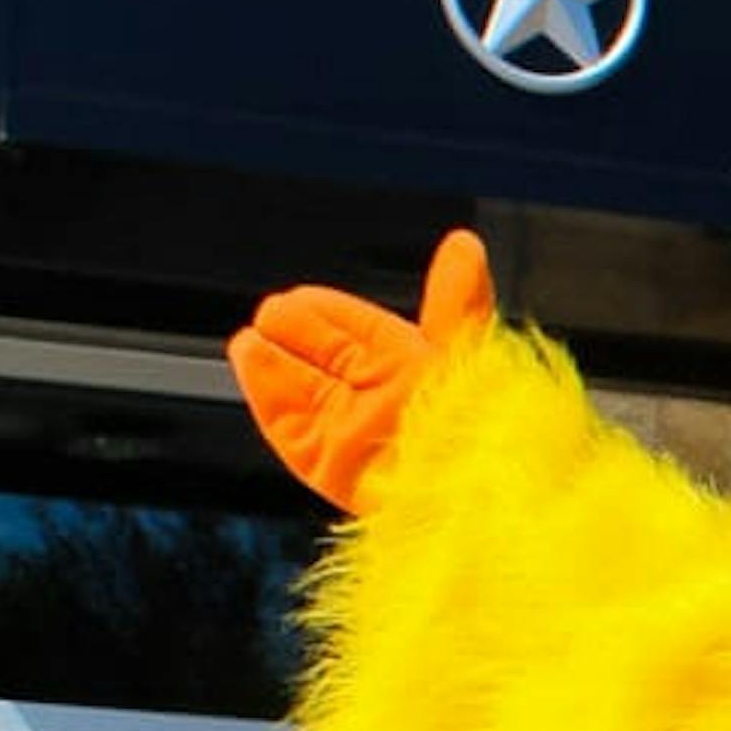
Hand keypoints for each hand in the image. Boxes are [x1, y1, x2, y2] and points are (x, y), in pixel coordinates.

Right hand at [230, 229, 495, 508]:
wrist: (467, 487)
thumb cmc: (480, 424)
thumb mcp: (468, 347)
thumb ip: (455, 299)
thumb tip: (463, 243)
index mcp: (418, 371)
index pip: (363, 333)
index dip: (332, 312)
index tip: (303, 295)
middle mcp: (384, 403)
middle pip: (328, 361)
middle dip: (298, 334)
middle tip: (274, 310)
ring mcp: (356, 435)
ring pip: (303, 391)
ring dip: (274, 360)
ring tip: (253, 334)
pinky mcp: (332, 466)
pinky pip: (291, 427)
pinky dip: (268, 393)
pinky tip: (250, 358)